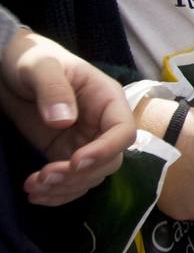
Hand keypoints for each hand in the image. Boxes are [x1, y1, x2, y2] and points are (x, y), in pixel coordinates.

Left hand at [0, 31, 134, 205]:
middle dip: (79, 175)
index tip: (74, 162)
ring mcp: (84, 141)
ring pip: (90, 177)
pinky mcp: (64, 153)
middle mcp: (102, 124)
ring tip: (33, 188)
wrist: (8, 69)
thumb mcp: (40, 67)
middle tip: (44, 178)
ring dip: (65, 189)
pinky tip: (35, 194)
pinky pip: (71, 181)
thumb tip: (65, 121)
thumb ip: (53, 89)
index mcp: (107, 100)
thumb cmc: (31, 58)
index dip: (105, 151)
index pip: (123, 132)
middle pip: (109, 161)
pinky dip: (56, 193)